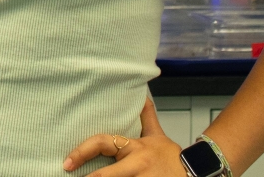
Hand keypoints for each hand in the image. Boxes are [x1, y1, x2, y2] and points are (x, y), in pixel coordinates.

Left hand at [64, 97, 188, 175]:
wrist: (196, 172)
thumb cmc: (171, 157)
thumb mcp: (157, 136)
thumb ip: (146, 117)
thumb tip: (142, 95)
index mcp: (134, 148)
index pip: (102, 143)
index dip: (82, 151)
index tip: (67, 163)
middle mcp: (137, 165)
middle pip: (107, 174)